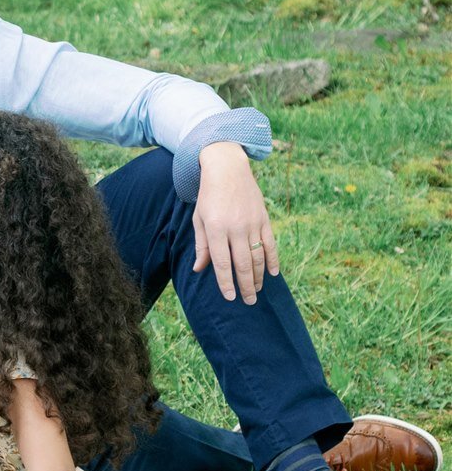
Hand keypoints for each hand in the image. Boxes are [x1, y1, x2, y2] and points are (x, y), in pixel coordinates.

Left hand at [192, 145, 279, 302]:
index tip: (229, 298)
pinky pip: (270, 244)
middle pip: (242, 264)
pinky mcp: (264, 219)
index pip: (221, 262)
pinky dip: (272, 260)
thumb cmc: (208, 195)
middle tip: (248, 302)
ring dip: (258, 277)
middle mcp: (235, 227)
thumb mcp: (199, 218)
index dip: (225, 282)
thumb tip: (199, 270)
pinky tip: (272, 274)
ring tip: (256, 291)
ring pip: (258, 257)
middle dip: (245, 286)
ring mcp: (252, 223)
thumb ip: (201, 245)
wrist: (227, 168)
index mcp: (215, 228)